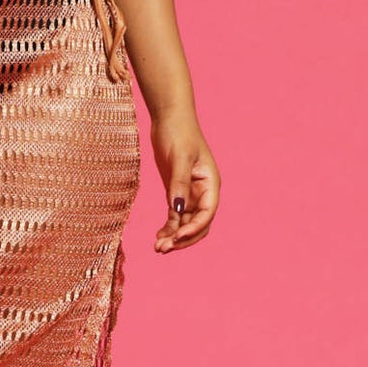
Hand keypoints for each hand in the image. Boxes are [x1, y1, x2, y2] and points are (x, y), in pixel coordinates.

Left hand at [151, 110, 219, 252]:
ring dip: (174, 237)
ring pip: (186, 223)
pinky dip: (168, 228)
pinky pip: (175, 216)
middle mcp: (203, 192)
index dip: (194, 228)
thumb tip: (177, 210)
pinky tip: (158, 237)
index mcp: (210, 183)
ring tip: (157, 248)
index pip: (207, 214)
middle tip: (163, 248)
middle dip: (183, 238)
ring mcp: (190, 193)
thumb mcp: (178, 157)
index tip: (177, 237)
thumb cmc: (178, 132)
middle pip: (198, 224)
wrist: (169, 118)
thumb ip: (179, 184)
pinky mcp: (176, 192)